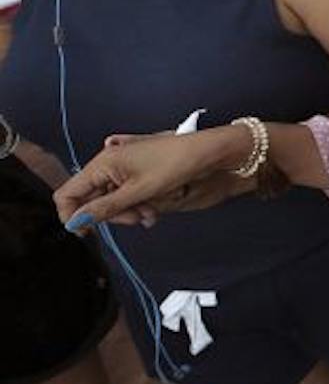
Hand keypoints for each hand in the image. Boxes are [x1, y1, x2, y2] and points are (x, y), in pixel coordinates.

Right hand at [51, 128, 245, 231]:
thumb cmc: (175, 163)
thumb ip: (104, 208)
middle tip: (136, 218)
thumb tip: (75, 222)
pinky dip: (137, 204)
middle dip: (113, 214)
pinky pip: (126, 195)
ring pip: (111, 200)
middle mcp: (108, 163)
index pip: (67, 193)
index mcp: (102, 164)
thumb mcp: (138, 192)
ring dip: (129, 211)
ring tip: (151, 213)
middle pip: (91, 200)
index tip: (87, 232)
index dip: (72, 215)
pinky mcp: (136, 172)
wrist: (206, 152)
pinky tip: (153, 209)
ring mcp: (122, 168)